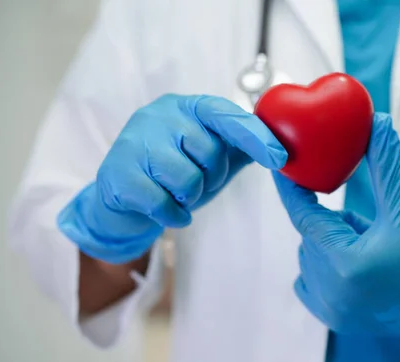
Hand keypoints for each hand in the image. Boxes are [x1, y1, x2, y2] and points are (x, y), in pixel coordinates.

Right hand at [58, 94, 286, 263]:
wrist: (121, 200)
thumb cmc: (173, 174)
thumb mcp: (209, 156)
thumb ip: (240, 146)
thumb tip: (281, 144)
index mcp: (186, 106)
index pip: (226, 115)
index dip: (255, 135)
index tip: (279, 158)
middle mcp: (159, 116)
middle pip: (210, 152)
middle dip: (211, 176)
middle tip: (195, 181)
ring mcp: (135, 143)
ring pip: (188, 179)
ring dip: (190, 197)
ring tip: (177, 193)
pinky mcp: (119, 175)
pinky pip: (164, 203)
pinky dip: (174, 215)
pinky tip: (167, 212)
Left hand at [274, 112, 399, 361]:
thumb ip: (386, 164)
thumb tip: (376, 122)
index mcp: (346, 262)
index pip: (303, 216)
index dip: (291, 188)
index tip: (282, 166)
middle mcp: (331, 290)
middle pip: (311, 235)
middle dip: (331, 220)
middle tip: (364, 223)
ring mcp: (330, 309)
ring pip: (311, 255)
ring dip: (330, 242)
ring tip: (369, 248)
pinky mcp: (333, 319)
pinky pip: (310, 279)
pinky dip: (325, 264)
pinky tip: (356, 267)